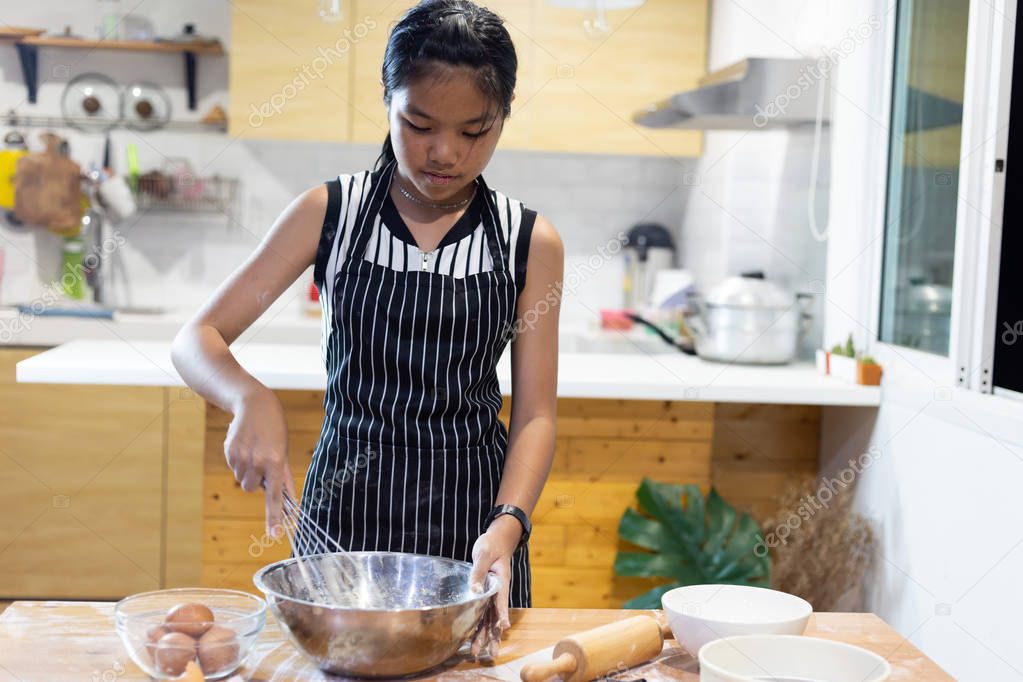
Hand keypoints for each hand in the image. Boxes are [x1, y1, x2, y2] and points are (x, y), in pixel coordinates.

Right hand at [224, 386, 295, 535]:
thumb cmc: (274, 428)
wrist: (254, 404)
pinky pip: (233, 468)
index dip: (275, 516)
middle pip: (251, 489)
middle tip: (262, 460)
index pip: (275, 496)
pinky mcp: (229, 452)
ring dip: (247, 470)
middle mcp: (258, 462)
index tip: (275, 534)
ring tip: (253, 449)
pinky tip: (244, 444)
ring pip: (242, 479)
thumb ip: (285, 477)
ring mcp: (242, 457)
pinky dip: (238, 461)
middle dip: (256, 480)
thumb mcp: (284, 450)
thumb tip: (292, 499)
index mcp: (276, 462)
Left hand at [467, 514, 522, 658]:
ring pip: (488, 619)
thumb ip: (479, 571)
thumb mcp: (484, 553)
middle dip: (492, 635)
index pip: (501, 600)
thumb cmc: (492, 544)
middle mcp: (498, 591)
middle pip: (495, 616)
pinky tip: (473, 639)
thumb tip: (475, 590)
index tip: (503, 628)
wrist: (497, 540)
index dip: (502, 614)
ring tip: (480, 653)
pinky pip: (482, 613)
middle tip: (490, 653)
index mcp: (501, 581)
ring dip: (485, 636)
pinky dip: (479, 627)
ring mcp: (492, 595)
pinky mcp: (485, 595)